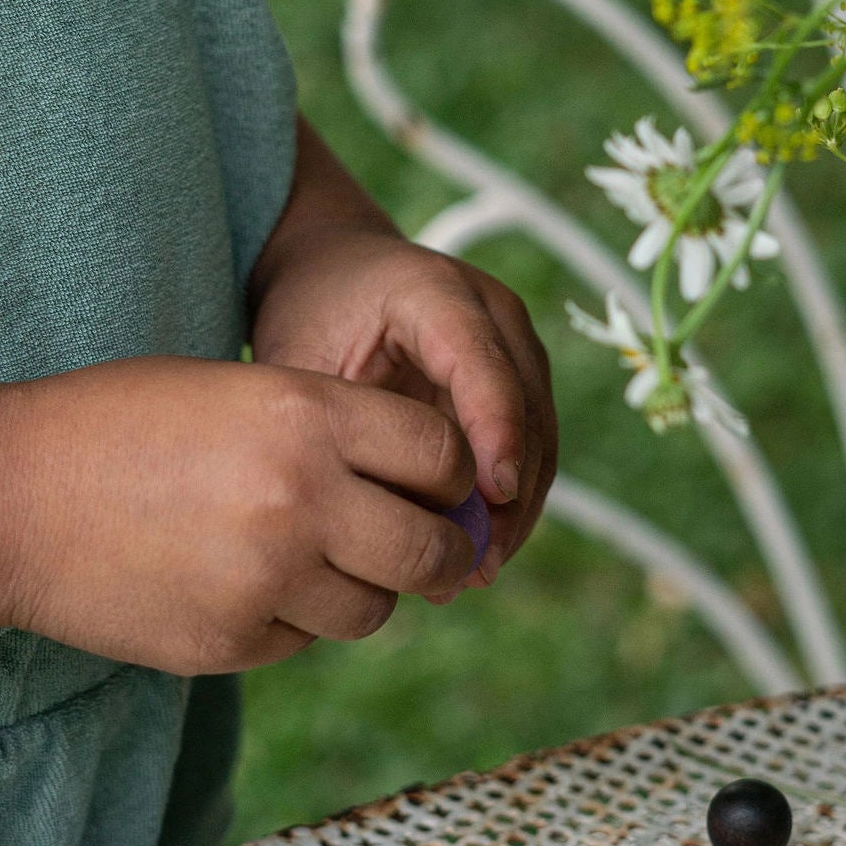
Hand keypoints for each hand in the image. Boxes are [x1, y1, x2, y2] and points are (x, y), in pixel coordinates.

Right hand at [0, 355, 484, 673]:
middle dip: (437, 549)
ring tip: (311, 557)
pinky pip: (304, 641)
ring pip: (374, 609)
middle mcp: (302, 498)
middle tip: (420, 544)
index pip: (443, 454)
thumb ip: (337, 429)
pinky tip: (241, 582)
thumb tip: (435, 484)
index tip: (440, 482)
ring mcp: (267, 581)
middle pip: (432, 550)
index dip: (451, 472)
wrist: (12, 496)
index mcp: (309, 415)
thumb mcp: (244, 388)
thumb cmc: (127, 422)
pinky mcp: (232, 645)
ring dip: (363, 589)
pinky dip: (292, 619)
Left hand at [247, 121, 557, 584]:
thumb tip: (382, 523)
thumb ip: (341, 430)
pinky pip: (531, 446)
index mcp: (432, 290)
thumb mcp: (304, 363)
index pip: (481, 361)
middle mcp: (491, 310)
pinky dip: (511, 501)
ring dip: (516, 507)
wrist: (337, 274)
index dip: (495, 428)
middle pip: (525, 404)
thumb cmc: (312, 316)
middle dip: (511, 490)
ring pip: (540, 433)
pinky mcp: (520, 378)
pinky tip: (477, 551)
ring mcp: (514, 343)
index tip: (495, 495)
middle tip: (477, 563)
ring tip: (474, 572)